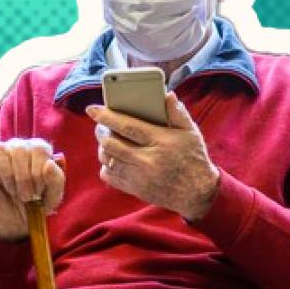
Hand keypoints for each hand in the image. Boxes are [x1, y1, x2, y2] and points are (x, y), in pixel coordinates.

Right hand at [0, 138, 64, 242]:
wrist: (15, 219)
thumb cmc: (36, 203)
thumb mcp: (53, 197)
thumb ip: (56, 180)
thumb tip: (49, 163)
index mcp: (39, 149)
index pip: (39, 148)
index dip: (37, 172)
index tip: (37, 192)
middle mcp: (19, 145)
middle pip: (18, 149)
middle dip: (22, 178)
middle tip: (24, 196)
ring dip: (5, 174)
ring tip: (10, 189)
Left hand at [88, 92, 220, 219]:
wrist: (197, 193)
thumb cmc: (193, 158)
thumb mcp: (191, 132)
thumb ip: (178, 113)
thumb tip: (166, 95)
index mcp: (161, 141)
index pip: (127, 126)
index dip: (107, 116)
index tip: (92, 109)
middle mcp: (148, 160)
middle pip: (112, 144)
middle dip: (101, 132)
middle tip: (100, 125)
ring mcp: (140, 177)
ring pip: (108, 159)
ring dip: (102, 148)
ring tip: (106, 140)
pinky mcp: (135, 189)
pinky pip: (109, 176)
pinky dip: (106, 166)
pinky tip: (113, 159)